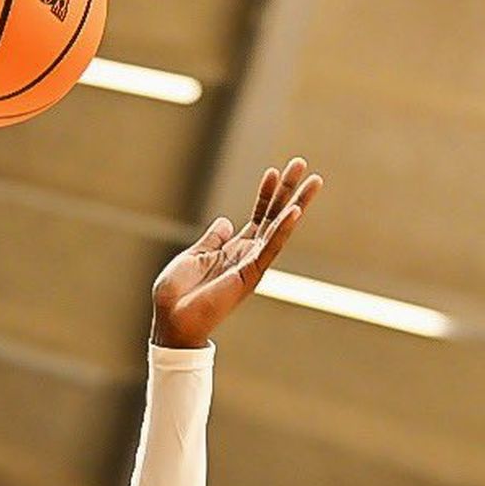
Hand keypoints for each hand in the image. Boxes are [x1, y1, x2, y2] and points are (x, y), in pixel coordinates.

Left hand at [151, 158, 322, 348]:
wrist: (172, 320)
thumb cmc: (178, 294)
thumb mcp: (193, 256)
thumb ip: (212, 240)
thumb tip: (225, 221)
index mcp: (234, 251)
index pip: (257, 217)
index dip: (265, 194)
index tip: (273, 170)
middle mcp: (248, 256)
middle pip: (274, 217)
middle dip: (289, 190)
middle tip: (303, 165)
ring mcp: (251, 265)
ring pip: (279, 229)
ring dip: (296, 203)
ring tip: (313, 181)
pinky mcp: (248, 275)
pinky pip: (269, 249)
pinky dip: (282, 230)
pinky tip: (294, 211)